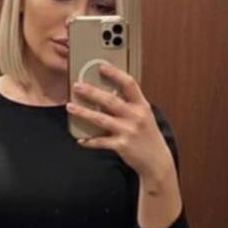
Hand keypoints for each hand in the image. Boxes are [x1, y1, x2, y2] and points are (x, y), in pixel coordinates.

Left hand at [66, 63, 175, 182]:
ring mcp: (128, 131)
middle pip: (110, 100)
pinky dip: (89, 141)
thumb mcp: (145, 116)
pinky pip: (100, 142)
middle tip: (77, 85)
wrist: (157, 161)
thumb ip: (130, 104)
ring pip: (101, 119)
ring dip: (83, 112)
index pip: (129, 84)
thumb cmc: (148, 136)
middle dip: (91, 92)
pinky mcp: (122, 146)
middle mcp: (136, 116)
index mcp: (142, 106)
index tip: (101, 66)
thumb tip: (107, 93)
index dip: (115, 73)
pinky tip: (80, 139)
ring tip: (70, 107)